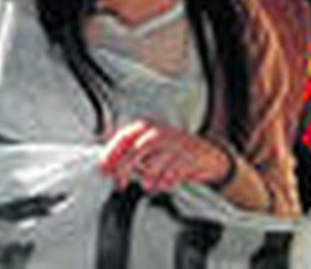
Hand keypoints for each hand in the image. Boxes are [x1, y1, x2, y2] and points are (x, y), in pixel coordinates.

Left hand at [100, 119, 233, 194]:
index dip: (111, 153)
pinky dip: (165, 183)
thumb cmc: (171, 152)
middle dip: (124, 169)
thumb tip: (105, 166)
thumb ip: (127, 153)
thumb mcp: (148, 146)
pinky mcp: (189, 159)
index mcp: (148, 127)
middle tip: (120, 184)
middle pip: (136, 150)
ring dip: (149, 179)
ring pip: (153, 165)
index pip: (124, 136)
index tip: (104, 169)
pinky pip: (170, 175)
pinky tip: (167, 181)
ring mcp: (176, 145)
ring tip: (150, 183)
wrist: (206, 154)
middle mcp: (161, 133)